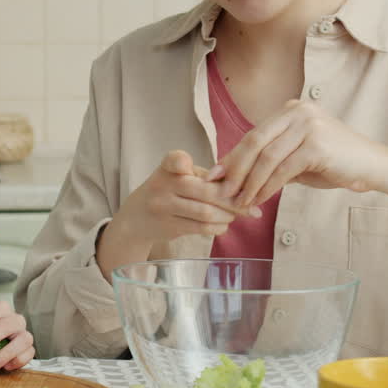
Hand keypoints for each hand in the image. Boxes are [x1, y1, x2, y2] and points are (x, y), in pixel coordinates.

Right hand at [110, 150, 256, 244]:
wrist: (137, 217)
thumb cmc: (169, 191)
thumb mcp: (179, 176)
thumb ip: (206, 177)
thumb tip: (246, 188)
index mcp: (168, 167)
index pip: (175, 159)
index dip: (182, 161)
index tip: (194, 167)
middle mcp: (163, 185)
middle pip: (206, 192)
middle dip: (233, 200)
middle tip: (251, 205)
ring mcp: (164, 207)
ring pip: (206, 213)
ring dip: (227, 216)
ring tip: (235, 215)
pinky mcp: (168, 226)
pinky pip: (201, 228)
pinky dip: (218, 227)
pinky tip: (223, 225)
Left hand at [212, 99, 387, 208]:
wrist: (372, 166)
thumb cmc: (334, 162)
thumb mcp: (297, 156)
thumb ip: (269, 159)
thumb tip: (232, 172)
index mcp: (291, 109)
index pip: (253, 134)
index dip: (232, 156)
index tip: (215, 175)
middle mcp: (298, 112)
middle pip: (254, 142)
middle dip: (236, 169)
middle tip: (222, 190)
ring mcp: (308, 126)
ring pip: (266, 158)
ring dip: (250, 182)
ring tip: (240, 201)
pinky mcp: (317, 145)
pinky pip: (283, 170)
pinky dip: (268, 187)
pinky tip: (260, 199)